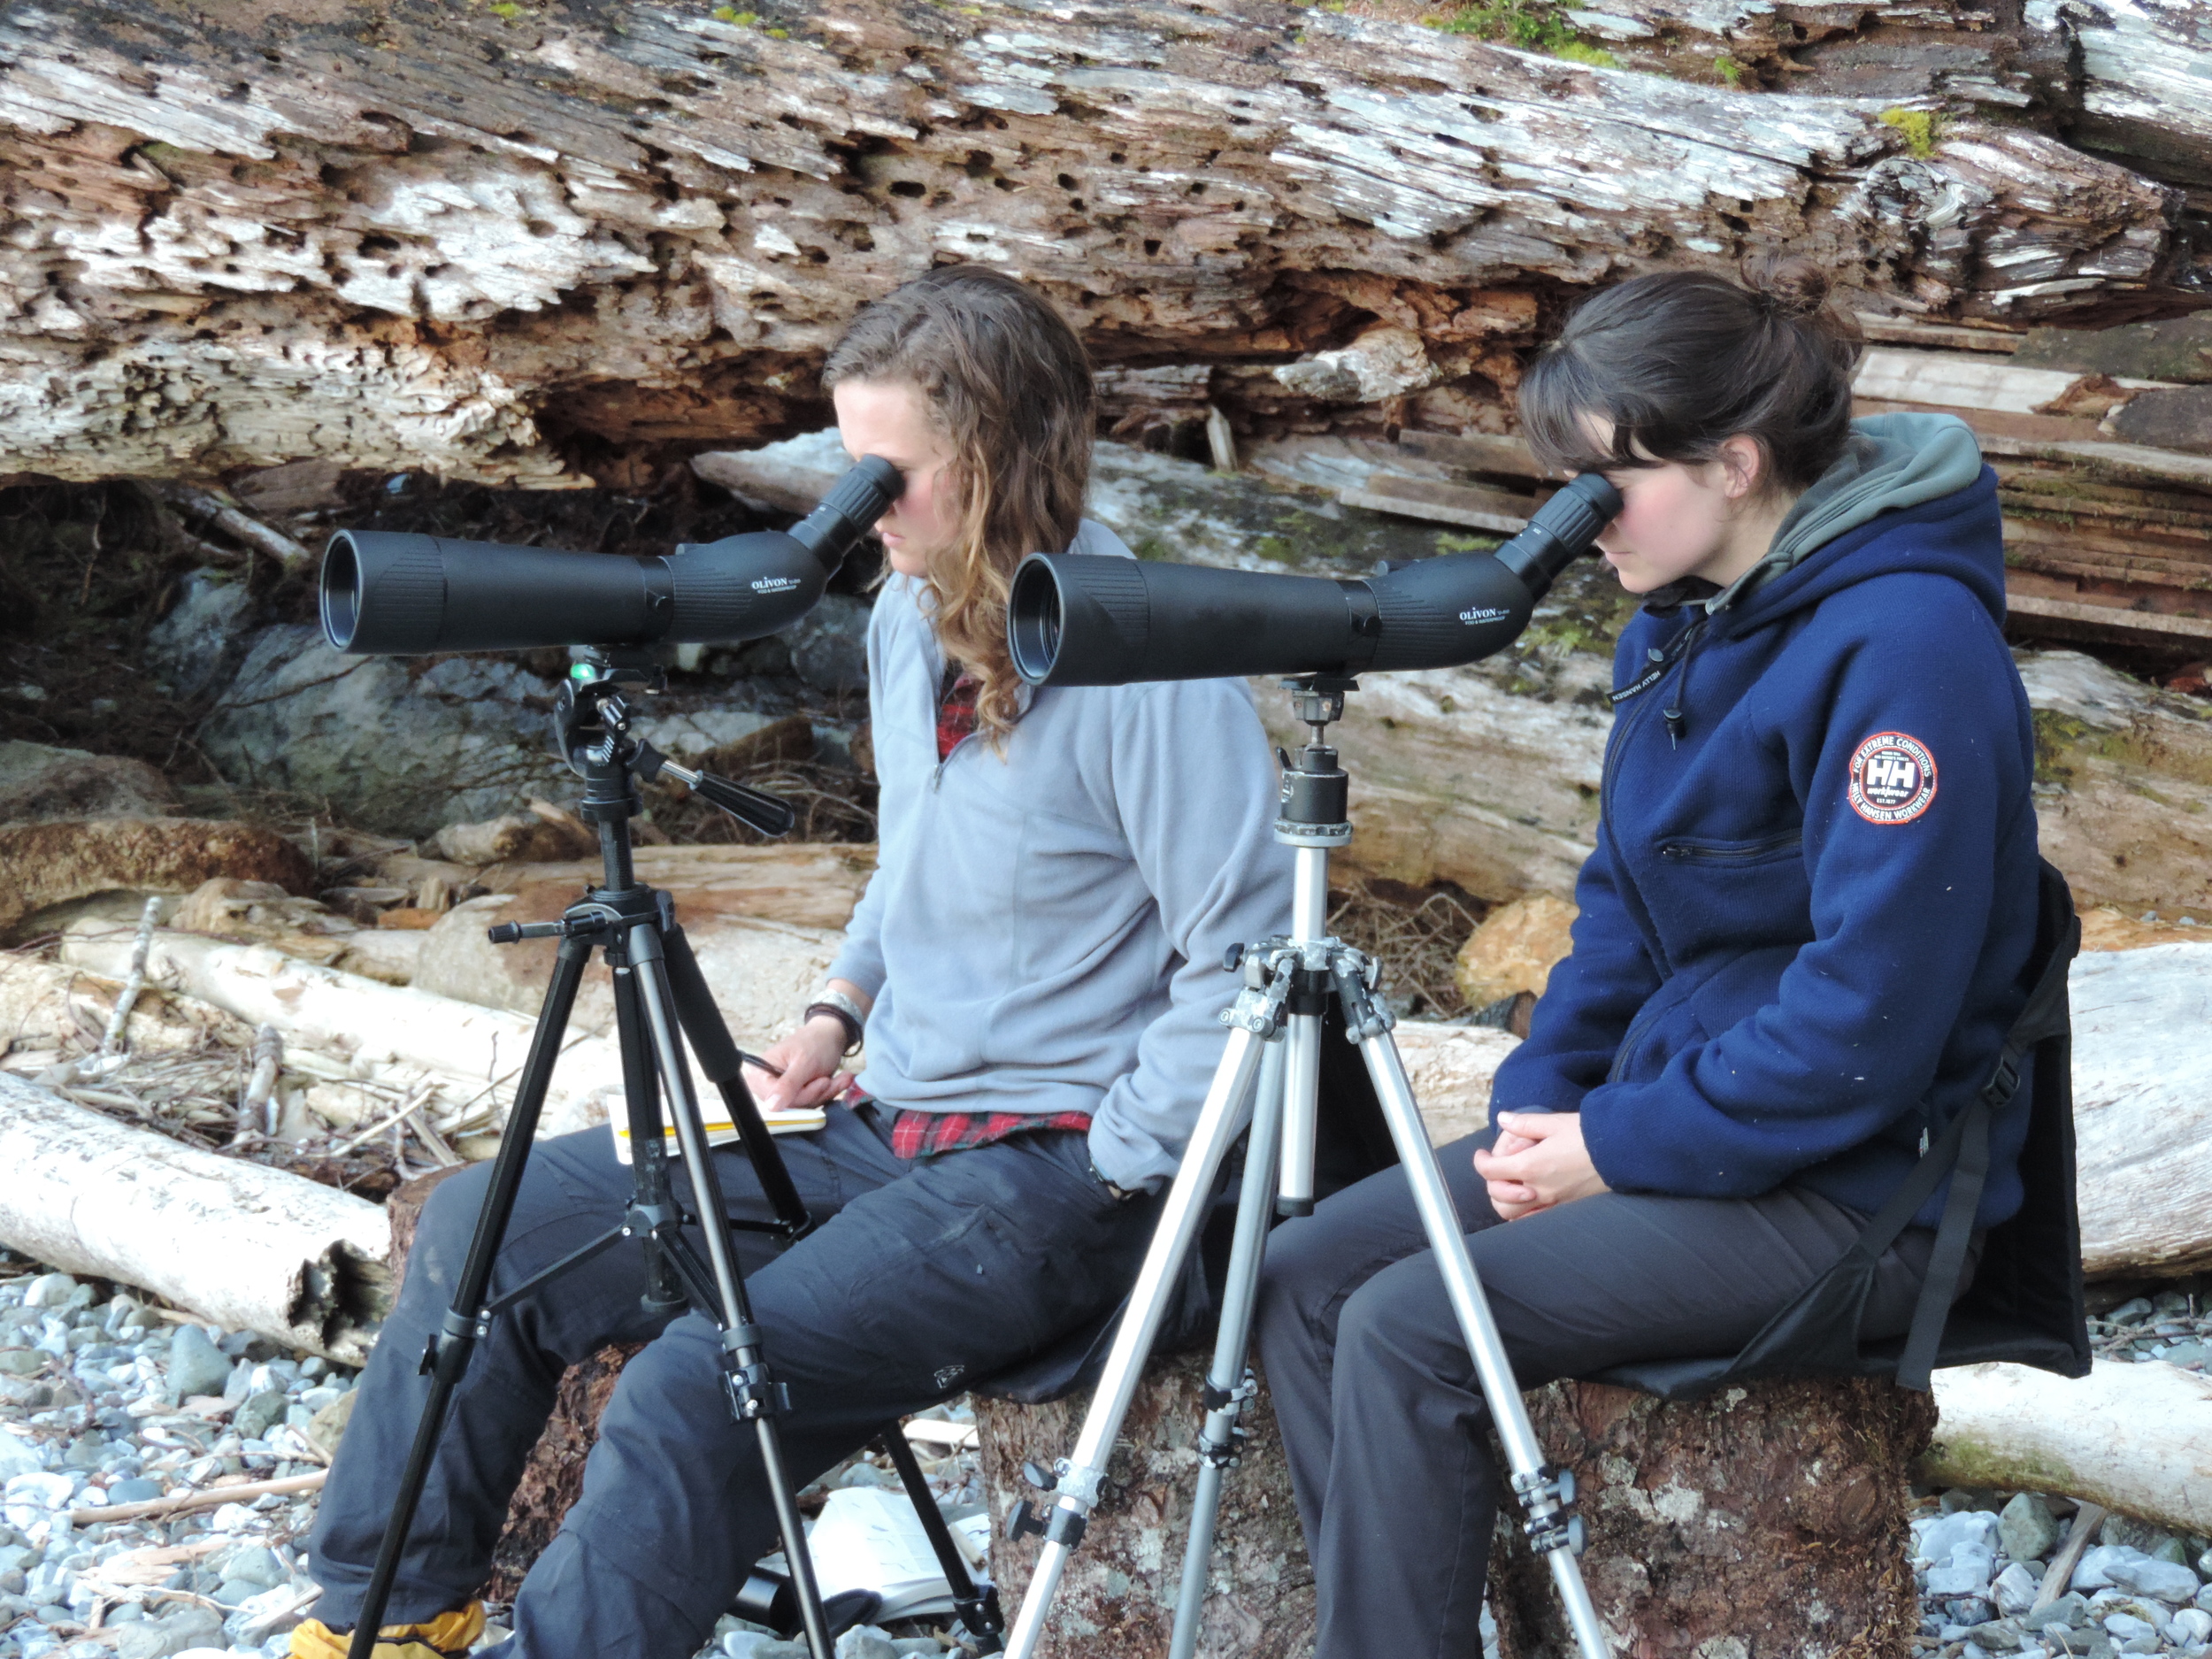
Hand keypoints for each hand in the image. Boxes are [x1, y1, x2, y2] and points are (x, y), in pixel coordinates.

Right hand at [747, 1016, 850, 1111]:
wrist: (829, 1036)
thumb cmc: (814, 1042)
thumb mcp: (804, 1062)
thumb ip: (788, 1084)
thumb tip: (771, 1106)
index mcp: (759, 1073)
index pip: (774, 1099)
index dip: (800, 1095)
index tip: (822, 1082)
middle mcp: (766, 1084)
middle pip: (789, 1105)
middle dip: (815, 1093)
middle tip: (829, 1079)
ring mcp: (781, 1091)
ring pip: (802, 1107)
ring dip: (824, 1093)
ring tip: (837, 1078)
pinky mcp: (795, 1095)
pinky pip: (810, 1105)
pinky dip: (826, 1094)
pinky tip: (836, 1081)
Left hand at [1472, 1112, 1610, 1220]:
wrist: (1620, 1152)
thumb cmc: (1588, 1135)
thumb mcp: (1553, 1122)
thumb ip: (1524, 1123)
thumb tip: (1502, 1120)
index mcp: (1531, 1166)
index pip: (1490, 1172)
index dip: (1480, 1162)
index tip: (1482, 1154)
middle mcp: (1538, 1190)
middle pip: (1498, 1199)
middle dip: (1491, 1184)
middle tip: (1498, 1168)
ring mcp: (1552, 1202)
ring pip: (1514, 1215)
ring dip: (1505, 1201)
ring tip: (1510, 1183)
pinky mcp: (1565, 1207)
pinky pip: (1534, 1219)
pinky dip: (1523, 1212)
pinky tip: (1527, 1196)